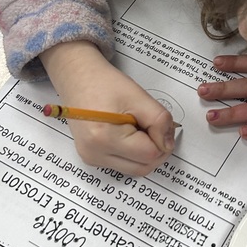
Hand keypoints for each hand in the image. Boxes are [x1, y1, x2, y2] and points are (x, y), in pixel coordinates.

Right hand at [41, 41, 174, 174]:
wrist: (78, 78)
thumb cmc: (105, 84)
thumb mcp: (139, 97)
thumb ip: (160, 122)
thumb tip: (168, 145)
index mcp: (104, 138)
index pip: (149, 154)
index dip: (162, 140)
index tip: (159, 123)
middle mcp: (94, 154)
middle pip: (142, 167)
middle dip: (155, 149)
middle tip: (152, 125)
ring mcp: (91, 158)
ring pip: (134, 169)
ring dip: (144, 151)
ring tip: (137, 126)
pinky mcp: (92, 158)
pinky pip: (123, 164)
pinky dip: (133, 153)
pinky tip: (128, 132)